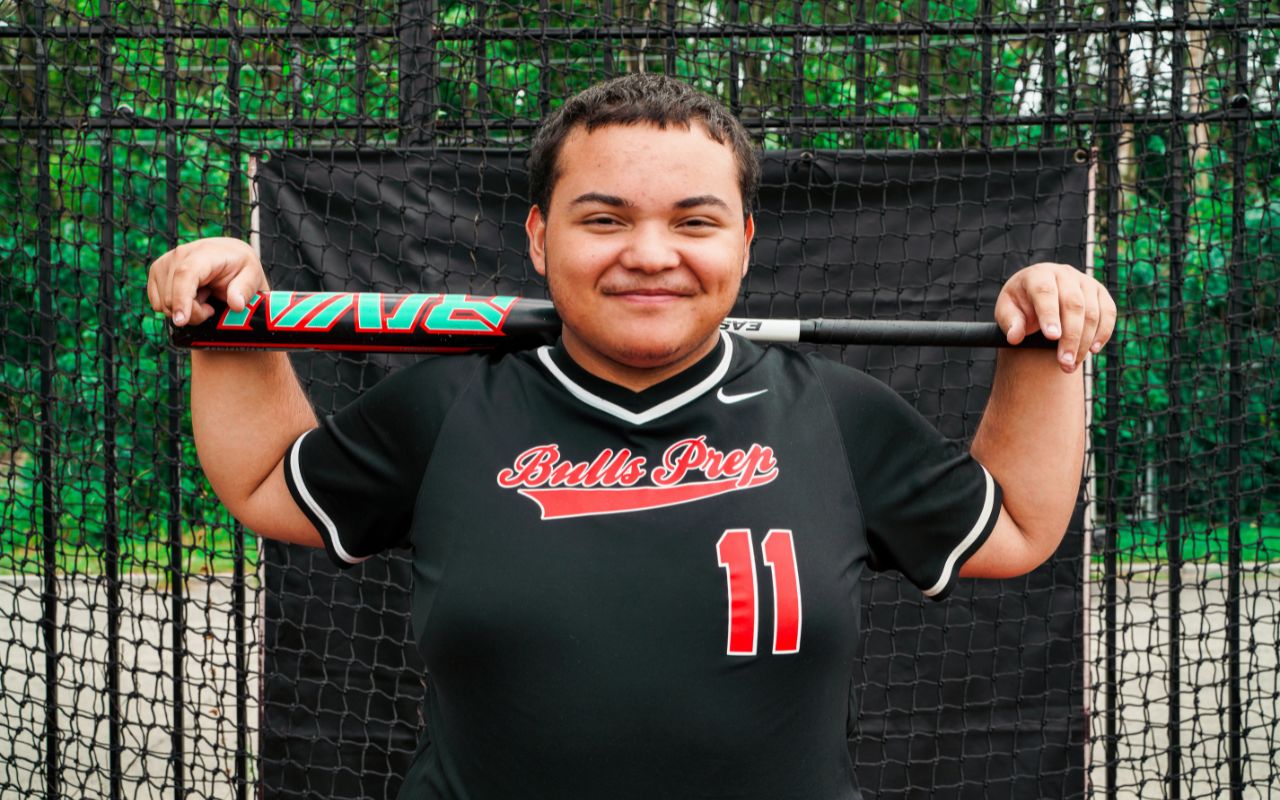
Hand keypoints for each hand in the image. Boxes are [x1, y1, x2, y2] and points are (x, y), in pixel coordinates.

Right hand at [147, 237, 266, 326]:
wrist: (228, 256)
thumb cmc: (240, 267)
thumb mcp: (252, 276)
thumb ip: (245, 289)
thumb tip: (236, 304)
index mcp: (205, 253)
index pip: (185, 274)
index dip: (181, 298)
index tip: (182, 321)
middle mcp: (180, 254)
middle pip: (173, 295)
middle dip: (193, 313)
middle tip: (212, 308)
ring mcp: (165, 262)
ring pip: (163, 302)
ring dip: (185, 310)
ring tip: (203, 298)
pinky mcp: (157, 272)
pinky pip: (157, 303)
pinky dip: (174, 307)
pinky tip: (190, 297)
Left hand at [995, 262, 1116, 372]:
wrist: (1038, 296)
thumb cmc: (1020, 305)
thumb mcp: (1007, 311)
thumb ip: (1010, 323)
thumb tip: (1014, 338)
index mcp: (1038, 274)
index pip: (1046, 292)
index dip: (1050, 315)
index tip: (1052, 338)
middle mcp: (1064, 274)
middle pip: (1073, 304)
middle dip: (1071, 336)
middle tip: (1064, 362)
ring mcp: (1085, 281)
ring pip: (1092, 311)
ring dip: (1085, 341)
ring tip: (1072, 364)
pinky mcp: (1100, 292)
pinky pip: (1108, 312)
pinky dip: (1104, 332)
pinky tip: (1093, 350)